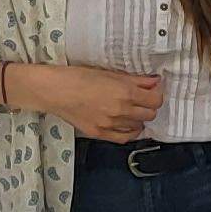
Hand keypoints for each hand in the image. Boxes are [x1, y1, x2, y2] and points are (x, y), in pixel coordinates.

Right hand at [26, 64, 162, 142]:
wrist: (53, 91)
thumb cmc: (78, 77)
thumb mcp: (109, 73)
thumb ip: (135, 80)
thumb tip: (155, 81)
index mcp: (125, 92)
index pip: (156, 100)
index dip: (156, 94)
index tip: (152, 90)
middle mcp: (121, 111)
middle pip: (150, 114)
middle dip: (149, 106)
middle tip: (142, 100)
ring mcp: (110, 125)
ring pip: (138, 127)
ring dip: (138, 119)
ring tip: (130, 110)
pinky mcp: (99, 134)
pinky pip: (123, 138)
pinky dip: (129, 132)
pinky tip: (126, 125)